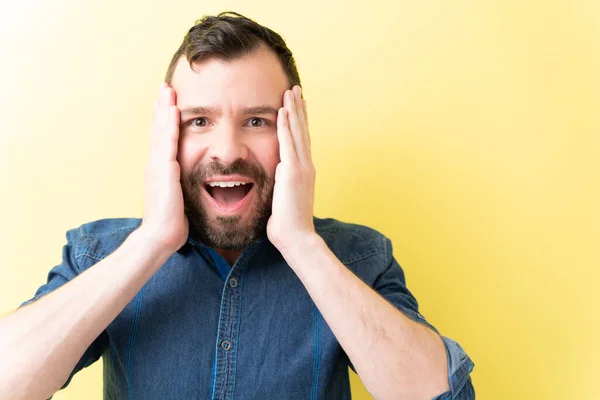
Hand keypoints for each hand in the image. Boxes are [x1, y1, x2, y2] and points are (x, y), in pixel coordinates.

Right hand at [139, 82, 188, 251]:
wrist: (159, 237)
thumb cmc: (171, 222)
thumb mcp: (177, 199)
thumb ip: (180, 188)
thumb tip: (187, 186)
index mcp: (159, 170)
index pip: (161, 139)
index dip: (162, 120)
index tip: (166, 103)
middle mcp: (155, 164)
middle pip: (158, 129)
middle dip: (161, 107)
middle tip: (164, 86)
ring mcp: (158, 166)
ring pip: (161, 131)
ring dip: (165, 108)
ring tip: (168, 90)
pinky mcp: (164, 171)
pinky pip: (168, 143)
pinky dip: (170, 125)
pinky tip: (174, 111)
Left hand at [267, 86, 316, 251]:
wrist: (297, 237)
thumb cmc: (288, 224)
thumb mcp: (286, 199)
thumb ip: (283, 184)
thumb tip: (277, 177)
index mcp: (304, 171)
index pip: (302, 140)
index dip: (300, 121)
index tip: (297, 106)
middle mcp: (306, 165)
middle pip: (302, 130)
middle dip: (299, 108)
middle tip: (296, 89)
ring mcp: (301, 167)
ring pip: (297, 131)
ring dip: (293, 110)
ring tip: (290, 91)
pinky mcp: (293, 171)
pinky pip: (288, 142)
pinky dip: (286, 125)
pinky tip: (283, 110)